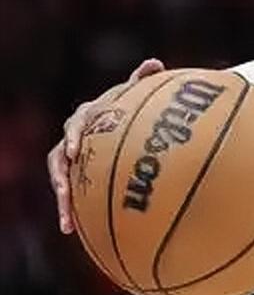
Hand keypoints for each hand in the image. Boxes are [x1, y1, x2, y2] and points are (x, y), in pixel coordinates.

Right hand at [48, 58, 163, 233]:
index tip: (74, 149)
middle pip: (58, 159)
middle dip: (60, 176)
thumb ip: (141, 81)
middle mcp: (72, 139)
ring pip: (59, 181)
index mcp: (84, 119)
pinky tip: (70, 231)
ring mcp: (70, 160)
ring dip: (61, 200)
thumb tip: (155, 63)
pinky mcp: (75, 177)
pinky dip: (68, 211)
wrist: (116, 123)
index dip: (73, 137)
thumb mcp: (133, 94)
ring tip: (66, 220)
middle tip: (64, 190)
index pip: (74, 127)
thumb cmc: (127, 107)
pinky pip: (69, 195)